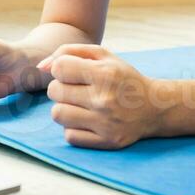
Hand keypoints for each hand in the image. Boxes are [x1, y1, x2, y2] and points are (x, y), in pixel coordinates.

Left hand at [36, 44, 162, 149]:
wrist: (154, 108)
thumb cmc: (123, 78)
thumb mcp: (103, 56)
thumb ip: (69, 52)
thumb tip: (40, 67)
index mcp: (105, 74)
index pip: (59, 68)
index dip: (61, 68)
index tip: (73, 72)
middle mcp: (105, 99)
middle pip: (54, 91)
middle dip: (61, 88)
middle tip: (77, 89)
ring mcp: (105, 123)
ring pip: (58, 114)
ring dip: (64, 108)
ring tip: (79, 105)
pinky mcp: (105, 142)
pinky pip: (69, 136)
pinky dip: (73, 128)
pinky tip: (86, 121)